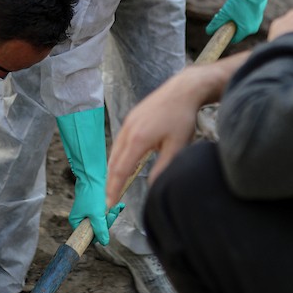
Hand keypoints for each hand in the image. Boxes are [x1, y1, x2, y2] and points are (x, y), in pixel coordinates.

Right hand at [71, 177, 122, 244]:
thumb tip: (104, 243)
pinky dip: (113, 209)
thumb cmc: (92, 194)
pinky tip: (119, 205)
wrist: (94, 175)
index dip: (99, 233)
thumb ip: (100, 230)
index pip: (88, 236)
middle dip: (108, 220)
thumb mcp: (96, 215)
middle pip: (98, 228)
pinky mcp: (97, 205)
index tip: (104, 225)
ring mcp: (90, 211)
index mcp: (76, 221)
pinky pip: (106, 212)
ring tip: (115, 206)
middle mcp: (82, 217)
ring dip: (111, 214)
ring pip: (104, 220)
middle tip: (111, 212)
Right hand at [106, 56, 247, 205]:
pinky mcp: (132, 117)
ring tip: (113, 185)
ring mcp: (128, 122)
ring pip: (115, 151)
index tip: (108, 204)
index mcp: (138, 139)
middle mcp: (128, 130)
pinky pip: (120, 141)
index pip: (120, 170)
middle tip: (108, 199)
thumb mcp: (177, 147)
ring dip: (112, 169)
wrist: (184, 89)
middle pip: (113, 162)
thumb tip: (153, 188)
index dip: (113, 189)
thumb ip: (163, 169)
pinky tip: (123, 163)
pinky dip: (118, 156)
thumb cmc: (182, 117)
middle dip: (109, 182)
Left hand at [207, 0, 265, 41]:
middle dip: (229, 25)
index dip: (226, 35)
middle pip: (238, 30)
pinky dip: (242, 15)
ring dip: (235, 19)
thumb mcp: (225, 12)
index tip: (220, 29)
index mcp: (246, 30)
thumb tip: (209, 31)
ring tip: (230, 9)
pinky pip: (248, 18)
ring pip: (243, 24)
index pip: (234, 39)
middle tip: (223, 16)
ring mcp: (257, 21)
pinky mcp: (259, 14)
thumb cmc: (240, 2)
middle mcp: (253, 28)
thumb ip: (217, 23)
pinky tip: (238, 6)